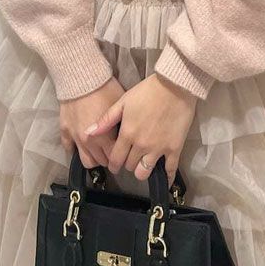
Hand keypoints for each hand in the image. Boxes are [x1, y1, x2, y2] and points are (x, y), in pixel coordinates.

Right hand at [59, 76, 124, 168]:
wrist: (81, 76)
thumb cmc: (104, 88)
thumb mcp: (120, 106)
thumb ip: (122, 124)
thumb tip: (129, 133)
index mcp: (104, 137)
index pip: (115, 158)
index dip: (121, 156)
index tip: (124, 152)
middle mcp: (89, 142)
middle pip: (101, 162)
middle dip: (109, 159)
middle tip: (113, 151)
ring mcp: (75, 138)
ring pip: (86, 161)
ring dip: (94, 158)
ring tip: (99, 150)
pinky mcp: (64, 131)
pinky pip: (69, 148)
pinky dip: (76, 149)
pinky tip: (83, 143)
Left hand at [87, 72, 197, 186]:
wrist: (175, 85)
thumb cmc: (148, 91)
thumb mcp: (124, 101)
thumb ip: (106, 119)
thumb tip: (89, 133)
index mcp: (127, 134)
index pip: (115, 159)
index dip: (113, 164)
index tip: (114, 164)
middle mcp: (141, 145)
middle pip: (129, 166)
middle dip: (127, 163)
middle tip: (130, 157)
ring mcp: (158, 148)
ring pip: (144, 172)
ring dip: (141, 170)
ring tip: (143, 163)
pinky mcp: (174, 148)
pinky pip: (170, 170)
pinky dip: (167, 178)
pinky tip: (164, 180)